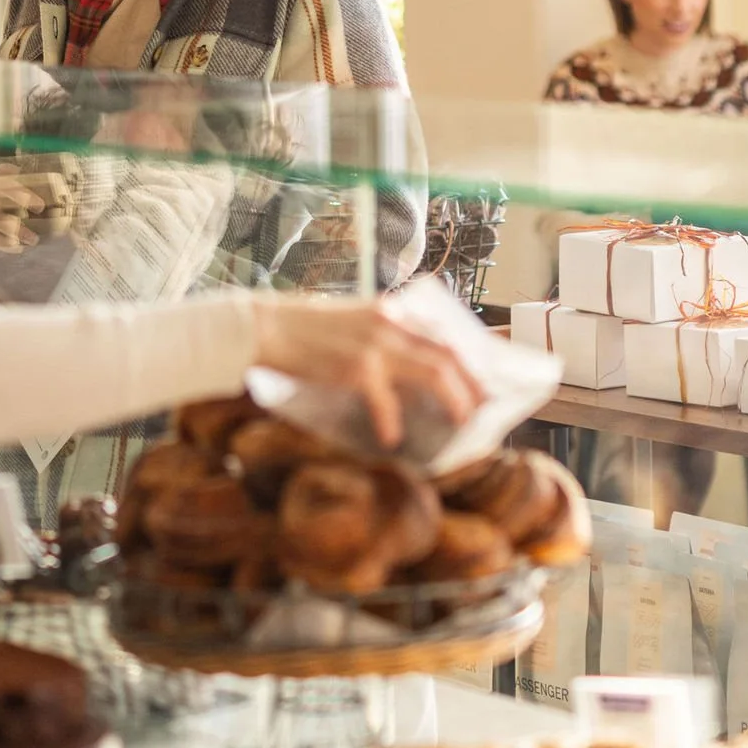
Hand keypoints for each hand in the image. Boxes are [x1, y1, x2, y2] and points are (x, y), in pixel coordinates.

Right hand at [248, 296, 480, 448]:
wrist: (266, 326)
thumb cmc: (304, 329)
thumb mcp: (352, 321)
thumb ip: (382, 336)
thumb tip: (411, 366)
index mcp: (390, 310)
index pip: (442, 331)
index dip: (467, 356)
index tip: (480, 376)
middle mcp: (389, 322)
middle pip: (446, 353)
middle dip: (470, 381)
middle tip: (481, 404)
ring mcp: (375, 345)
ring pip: (433, 372)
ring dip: (453, 398)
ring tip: (461, 420)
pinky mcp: (356, 368)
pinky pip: (387, 401)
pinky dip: (393, 421)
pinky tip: (392, 437)